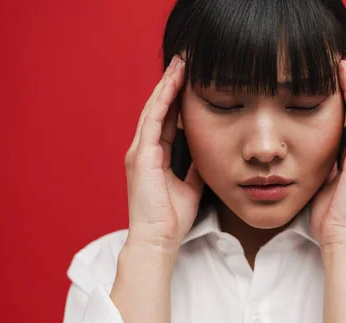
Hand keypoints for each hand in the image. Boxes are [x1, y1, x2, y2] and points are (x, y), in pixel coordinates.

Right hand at [124, 55, 203, 252]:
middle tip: (184, 61)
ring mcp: (139, 152)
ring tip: (180, 64)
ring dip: (166, 86)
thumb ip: (194, 167)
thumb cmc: (171, 219)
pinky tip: (173, 85)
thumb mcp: (190, 185)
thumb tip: (206, 154)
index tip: (190, 79)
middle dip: (170, 84)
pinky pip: (152, 121)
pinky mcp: (141, 156)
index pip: (165, 119)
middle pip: (157, 108)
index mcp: (153, 156)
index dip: (176, 98)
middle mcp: (143, 150)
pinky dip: (163, 101)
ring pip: (153, 109)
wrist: (159, 239)